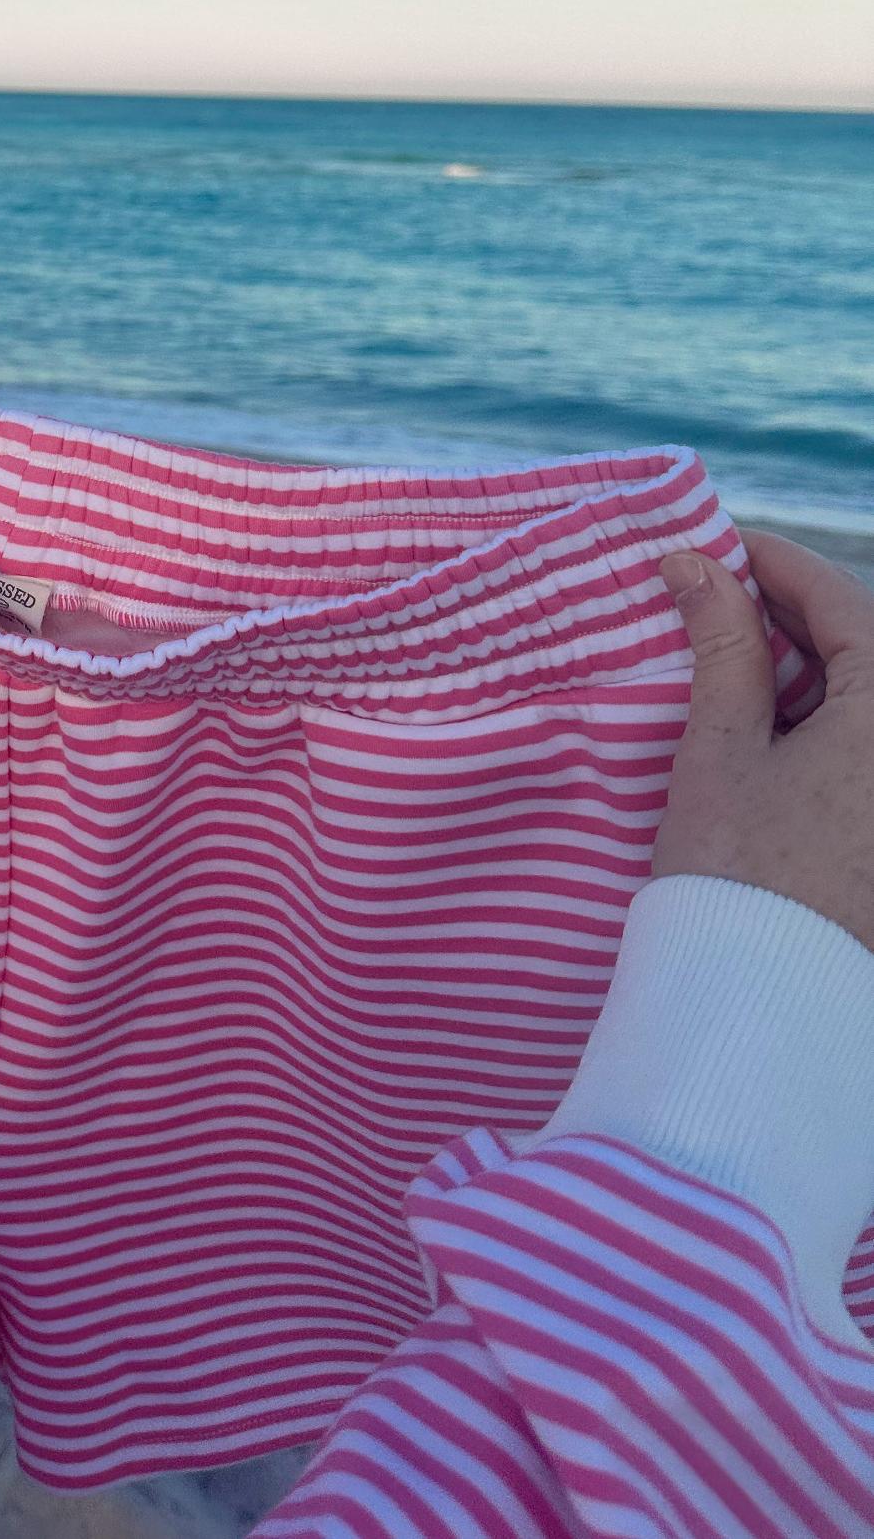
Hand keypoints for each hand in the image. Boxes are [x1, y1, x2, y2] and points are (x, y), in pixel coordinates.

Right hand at [652, 530, 873, 952]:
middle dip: (792, 614)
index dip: (775, 563)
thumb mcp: (721, 747)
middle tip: (710, 595)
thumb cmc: (739, 873)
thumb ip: (719, 645)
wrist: (767, 1008)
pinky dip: (826, 719)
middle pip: (867, 647)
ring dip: (809, 667)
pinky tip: (767, 721)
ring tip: (727, 658)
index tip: (714, 542)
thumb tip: (696, 563)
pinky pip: (864, 748)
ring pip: (867, 698)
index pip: (844, 602)